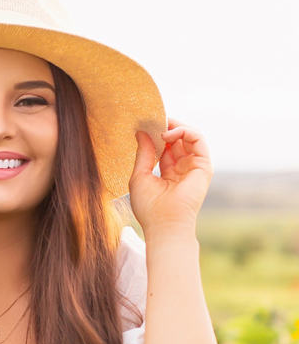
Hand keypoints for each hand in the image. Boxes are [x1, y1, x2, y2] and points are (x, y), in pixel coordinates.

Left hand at [129, 118, 212, 236]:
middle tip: (153, 120)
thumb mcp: (140, 176)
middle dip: (166, 127)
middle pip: (178, 140)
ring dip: (175, 127)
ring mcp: (194, 167)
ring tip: (160, 127)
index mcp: (168, 173)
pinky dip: (184, 131)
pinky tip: (168, 135)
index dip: (157, 135)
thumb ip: (143, 154)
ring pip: (189, 137)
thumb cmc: (149, 207)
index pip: (166, 148)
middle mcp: (183, 169)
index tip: (145, 125)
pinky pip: (198, 140)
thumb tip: (141, 133)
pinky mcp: (204, 166)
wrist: (164, 224)